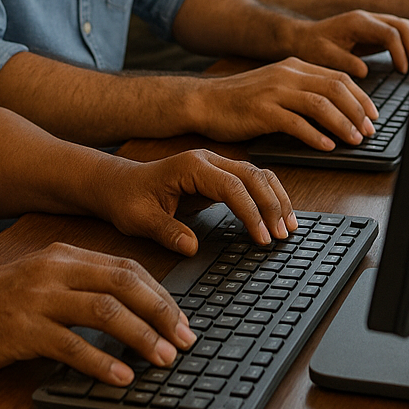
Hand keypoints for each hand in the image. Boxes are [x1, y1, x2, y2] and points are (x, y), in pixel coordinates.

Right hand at [0, 243, 193, 385]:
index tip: (181, 319)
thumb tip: (130, 309)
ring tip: (163, 358)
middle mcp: (54, 269)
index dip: (159, 294)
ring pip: (105, 311)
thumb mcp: (39, 280)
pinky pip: (72, 345)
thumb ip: (79, 286)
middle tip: (185, 339)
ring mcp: (38, 297)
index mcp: (62, 254)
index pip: (126, 267)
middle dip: (161, 312)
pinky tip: (120, 377)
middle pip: (124, 284)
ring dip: (141, 337)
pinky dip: (101, 362)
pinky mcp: (22, 328)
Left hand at [94, 150, 296, 252]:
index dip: (250, 212)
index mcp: (190, 166)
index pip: (231, 186)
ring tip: (288, 227)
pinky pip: (252, 181)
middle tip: (281, 236)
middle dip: (271, 205)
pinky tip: (278, 215)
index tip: (261, 237)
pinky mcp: (220, 176)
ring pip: (258, 175)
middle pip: (252, 176)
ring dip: (276, 199)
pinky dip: (268, 196)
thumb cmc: (128, 199)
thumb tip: (191, 247)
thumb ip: (166, 232)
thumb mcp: (140, 218)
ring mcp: (216, 166)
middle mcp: (208, 161)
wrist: (119, 185)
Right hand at [190, 58, 377, 150]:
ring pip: (319, 104)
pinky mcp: (261, 111)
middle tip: (369, 130)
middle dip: (357, 111)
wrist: (204, 101)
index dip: (360, 97)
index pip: (338, 77)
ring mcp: (274, 91)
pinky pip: (296, 123)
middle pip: (334, 88)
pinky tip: (327, 146)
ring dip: (342, 123)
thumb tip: (336, 107)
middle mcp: (287, 74)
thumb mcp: (276, 85)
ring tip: (355, 139)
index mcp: (294, 66)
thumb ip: (303, 90)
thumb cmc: (241, 99)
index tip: (373, 115)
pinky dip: (315, 136)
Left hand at [288, 9, 408, 76]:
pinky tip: (404, 59)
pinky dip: (405, 44)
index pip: (389, 33)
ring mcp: (371, 23)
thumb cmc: (311, 46)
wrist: (302, 38)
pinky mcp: (373, 31)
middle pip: (402, 25)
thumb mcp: (323, 56)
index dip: (400, 51)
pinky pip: (396, 33)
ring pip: (402, 26)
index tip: (402, 70)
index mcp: (357, 23)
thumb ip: (344, 62)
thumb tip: (364, 71)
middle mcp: (367, 19)